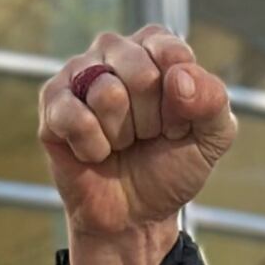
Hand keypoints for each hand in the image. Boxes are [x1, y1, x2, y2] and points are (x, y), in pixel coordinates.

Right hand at [37, 25, 238, 264]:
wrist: (134, 216)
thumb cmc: (170, 167)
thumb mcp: (211, 139)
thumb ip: (213, 102)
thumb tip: (179, 77)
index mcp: (154, 47)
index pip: (170, 51)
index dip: (180, 99)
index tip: (177, 123)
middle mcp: (113, 50)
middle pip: (141, 73)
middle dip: (151, 120)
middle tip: (146, 136)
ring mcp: (78, 74)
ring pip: (107, 94)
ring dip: (122, 135)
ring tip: (120, 143)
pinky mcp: (51, 104)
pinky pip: (75, 117)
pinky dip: (93, 147)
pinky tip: (94, 152)